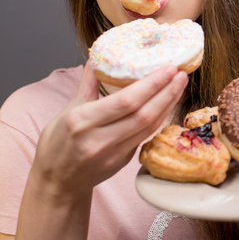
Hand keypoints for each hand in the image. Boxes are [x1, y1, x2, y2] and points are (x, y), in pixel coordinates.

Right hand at [30, 62, 187, 199]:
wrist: (57, 183)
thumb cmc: (58, 143)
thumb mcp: (67, 110)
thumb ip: (87, 84)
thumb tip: (98, 56)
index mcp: (81, 121)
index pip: (125, 101)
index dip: (151, 84)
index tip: (168, 68)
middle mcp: (98, 139)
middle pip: (143, 114)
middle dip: (166, 92)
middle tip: (181, 73)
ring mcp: (113, 153)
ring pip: (149, 126)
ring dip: (168, 104)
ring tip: (180, 85)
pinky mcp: (123, 161)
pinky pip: (147, 136)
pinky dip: (160, 118)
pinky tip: (169, 104)